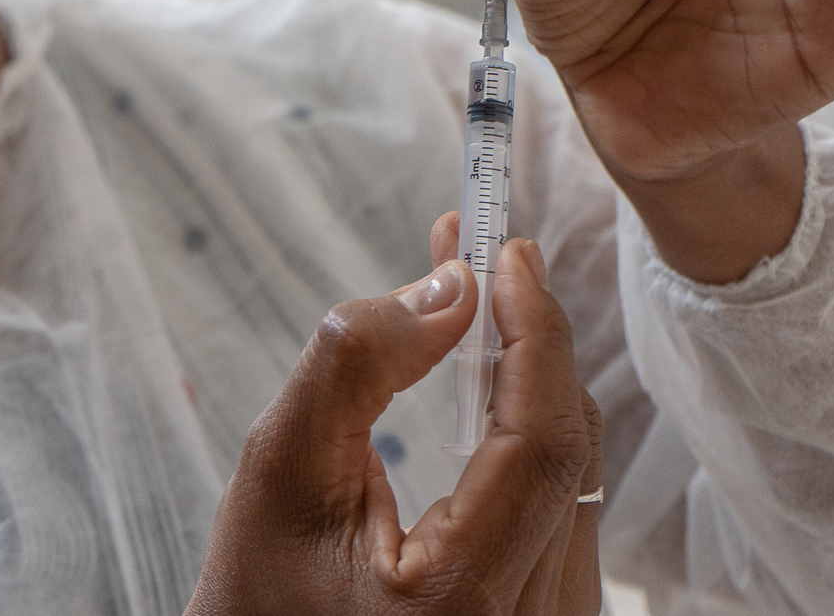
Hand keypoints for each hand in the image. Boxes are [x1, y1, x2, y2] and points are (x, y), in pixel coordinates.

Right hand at [187, 217, 602, 615]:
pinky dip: (528, 430)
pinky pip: (562, 505)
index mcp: (463, 601)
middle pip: (569, 450)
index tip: (501, 254)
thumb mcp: (279, 471)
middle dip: (527, 336)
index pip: (542, 443)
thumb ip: (358, 366)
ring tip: (474, 307)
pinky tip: (487, 384)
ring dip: (530, 377)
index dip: (532, 334)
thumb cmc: (259, 598)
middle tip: (478, 257)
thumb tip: (449, 288)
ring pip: (574, 474)